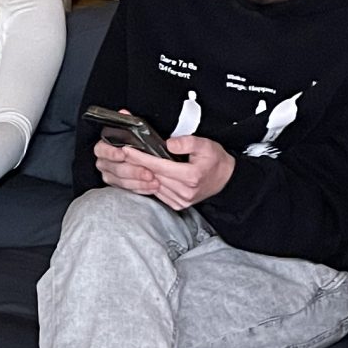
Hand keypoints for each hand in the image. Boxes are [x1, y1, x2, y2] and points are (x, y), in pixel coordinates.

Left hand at [94, 133, 233, 209]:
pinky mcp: (178, 205)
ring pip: (153, 186)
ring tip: (129, 162)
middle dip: (136, 165)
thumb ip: (187, 142)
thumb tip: (169, 144)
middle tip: (122, 154)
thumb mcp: (206, 145)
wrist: (226, 179)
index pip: (158, 166)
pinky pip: (158, 193)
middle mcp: (184, 192)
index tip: (126, 151)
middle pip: (153, 176)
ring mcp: (180, 201)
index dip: (140, 158)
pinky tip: (143, 174)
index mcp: (191, 177)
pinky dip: (150, 184)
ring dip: (141, 175)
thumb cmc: (215, 160)